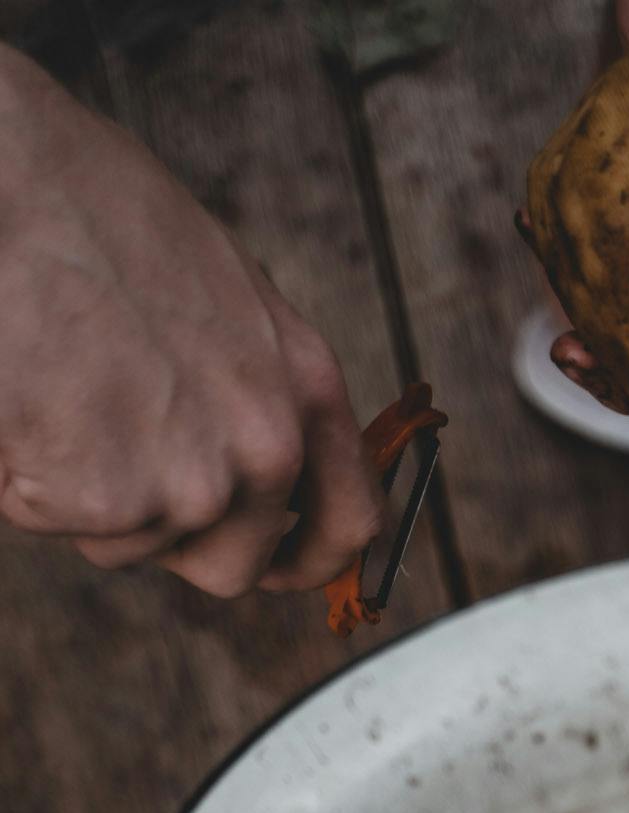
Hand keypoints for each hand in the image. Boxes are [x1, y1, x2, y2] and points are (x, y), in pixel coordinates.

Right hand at [0, 48, 380, 596]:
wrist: (9, 178)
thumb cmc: (90, 207)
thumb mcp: (218, 290)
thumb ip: (248, 382)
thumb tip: (243, 445)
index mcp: (304, 384)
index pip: (347, 521)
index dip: (310, 560)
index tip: (280, 570)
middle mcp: (266, 445)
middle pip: (227, 564)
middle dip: (166, 531)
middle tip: (109, 450)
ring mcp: (190, 481)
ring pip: (126, 544)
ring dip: (81, 491)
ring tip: (52, 384)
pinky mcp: (107, 499)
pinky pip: (51, 518)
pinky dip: (21, 475)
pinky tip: (18, 395)